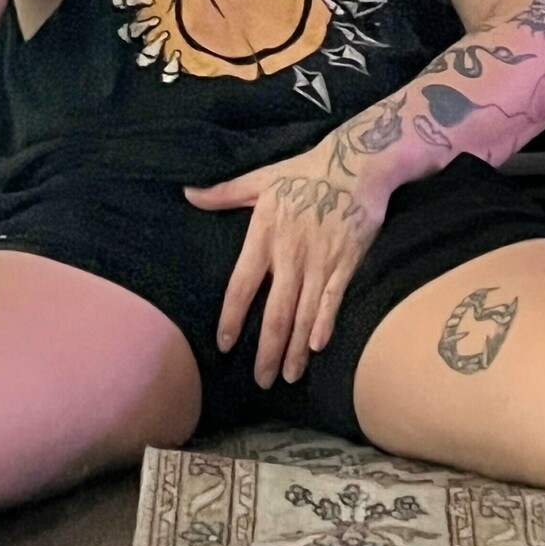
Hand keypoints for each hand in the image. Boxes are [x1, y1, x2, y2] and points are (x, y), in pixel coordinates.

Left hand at [183, 141, 390, 386]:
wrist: (356, 165)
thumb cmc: (304, 171)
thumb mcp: (260, 178)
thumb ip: (224, 193)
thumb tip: (188, 194)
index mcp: (264, 234)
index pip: (242, 284)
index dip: (232, 317)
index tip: (224, 345)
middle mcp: (290, 254)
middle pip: (275, 312)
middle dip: (267, 350)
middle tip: (260, 380)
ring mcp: (319, 261)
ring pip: (304, 313)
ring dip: (295, 349)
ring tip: (288, 376)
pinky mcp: (346, 263)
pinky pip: (334, 300)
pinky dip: (325, 324)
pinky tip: (318, 347)